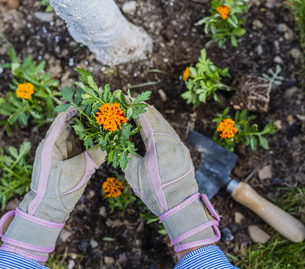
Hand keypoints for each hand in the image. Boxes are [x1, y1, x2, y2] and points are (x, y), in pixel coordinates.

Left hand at [0, 107, 105, 261]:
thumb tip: (112, 140)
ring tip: (107, 118)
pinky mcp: (71, 158)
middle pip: (73, 123)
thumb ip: (96, 155)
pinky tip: (105, 134)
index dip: (77, 107)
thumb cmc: (59, 190)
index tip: (91, 98)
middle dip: (88, 115)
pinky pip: (82, 143)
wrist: (50, 209)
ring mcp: (63, 150)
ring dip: (92, 127)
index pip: (64, 118)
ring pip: (79, 133)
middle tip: (104, 107)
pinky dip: (93, 139)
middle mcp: (56, 144)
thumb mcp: (80, 171)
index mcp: (51, 143)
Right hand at [124, 106, 220, 251]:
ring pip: (165, 124)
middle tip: (129, 101)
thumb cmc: (155, 191)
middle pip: (157, 117)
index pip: (145, 116)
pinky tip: (154, 128)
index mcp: (160, 141)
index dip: (132, 106)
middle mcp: (173, 139)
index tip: (122, 97)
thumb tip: (124, 145)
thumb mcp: (133, 173)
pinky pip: (170, 133)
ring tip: (140, 111)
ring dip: (152, 117)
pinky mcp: (182, 152)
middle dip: (142, 108)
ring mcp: (180, 145)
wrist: (180, 206)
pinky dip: (159, 126)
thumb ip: (128, 154)